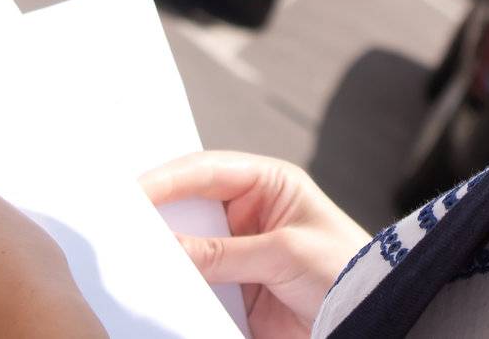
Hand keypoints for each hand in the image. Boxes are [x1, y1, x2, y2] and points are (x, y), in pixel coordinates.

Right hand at [141, 151, 370, 338]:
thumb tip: (166, 246)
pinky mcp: (233, 287)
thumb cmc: (345, 268)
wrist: (370, 318)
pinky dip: (175, 284)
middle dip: (156, 214)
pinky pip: (195, 281)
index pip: (207, 170)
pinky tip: (155, 287)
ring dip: (163, 251)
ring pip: (187, 245)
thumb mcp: (283, 253)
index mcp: (269, 183)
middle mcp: (249, 211)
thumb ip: (223, 253)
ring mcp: (239, 250)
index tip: (130, 194)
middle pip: (189, 205)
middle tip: (117, 225)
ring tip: (128, 257)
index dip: (167, 179)